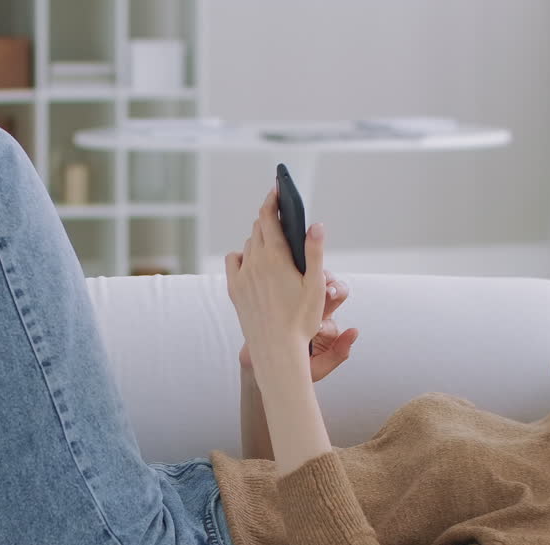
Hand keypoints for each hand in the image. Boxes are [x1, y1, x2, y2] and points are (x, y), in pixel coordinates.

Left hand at [226, 187, 343, 372]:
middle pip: (258, 228)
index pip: (269, 217)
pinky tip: (252, 260)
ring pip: (248, 244)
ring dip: (259, 236)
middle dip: (268, 217)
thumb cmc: (301, 321)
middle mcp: (254, 262)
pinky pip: (234, 261)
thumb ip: (315, 252)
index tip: (277, 188)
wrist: (277, 351)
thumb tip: (316, 223)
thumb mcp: (316, 286)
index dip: (273, 200)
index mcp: (276, 257)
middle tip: (278, 211)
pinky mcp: (234, 290)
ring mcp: (242, 276)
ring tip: (271, 239)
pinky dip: (243, 255)